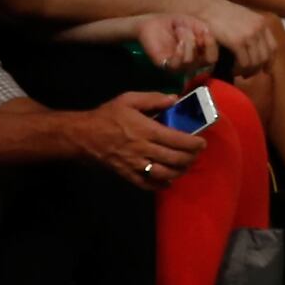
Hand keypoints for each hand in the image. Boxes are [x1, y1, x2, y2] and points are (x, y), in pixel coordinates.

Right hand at [80, 90, 208, 191]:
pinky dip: (161, 185)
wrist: (82, 136)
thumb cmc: (107, 116)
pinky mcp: (127, 175)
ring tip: (185, 165)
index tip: (201, 143)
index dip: (193, 143)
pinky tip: (168, 181)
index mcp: (146, 130)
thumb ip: (153, 99)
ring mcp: (135, 165)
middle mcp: (143, 149)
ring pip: (165, 174)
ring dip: (180, 171)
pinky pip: (148, 184)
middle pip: (175, 159)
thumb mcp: (128, 99)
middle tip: (196, 153)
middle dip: (190, 158)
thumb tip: (175, 99)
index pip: (177, 140)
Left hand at [128, 13, 219, 72]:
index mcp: (198, 55)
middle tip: (190, 29)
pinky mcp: (164, 65)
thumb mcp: (194, 23)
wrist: (153, 22)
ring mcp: (177, 66)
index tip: (206, 31)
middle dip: (201, 42)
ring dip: (188, 40)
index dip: (212, 46)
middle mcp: (189, 64)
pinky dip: (180, 52)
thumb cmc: (174, 24)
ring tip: (179, 30)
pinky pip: (177, 64)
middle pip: (205, 61)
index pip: (212, 58)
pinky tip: (178, 42)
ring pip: (191, 60)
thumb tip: (208, 37)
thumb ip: (204, 30)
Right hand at [199, 1, 277, 72]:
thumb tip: (255, 45)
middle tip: (248, 75)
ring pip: (255, 62)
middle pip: (265, 56)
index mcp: (262, 23)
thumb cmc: (222, 13)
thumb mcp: (243, 18)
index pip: (273, 47)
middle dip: (257, 69)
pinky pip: (244, 62)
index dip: (270, 61)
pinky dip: (239, 69)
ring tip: (238, 72)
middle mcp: (259, 29)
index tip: (266, 70)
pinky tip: (232, 69)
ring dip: (247, 71)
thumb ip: (251, 29)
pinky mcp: (237, 41)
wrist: (207, 8)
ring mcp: (249, 35)